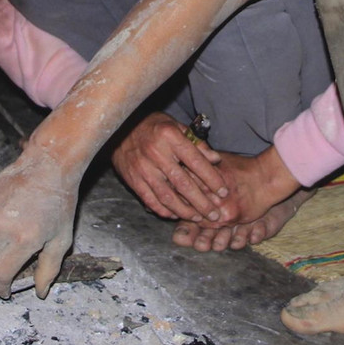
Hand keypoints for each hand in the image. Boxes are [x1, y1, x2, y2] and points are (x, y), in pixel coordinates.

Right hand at [0, 145, 78, 298]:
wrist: (48, 165)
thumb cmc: (59, 203)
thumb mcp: (61, 239)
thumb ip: (48, 269)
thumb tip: (39, 292)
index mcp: (22, 239)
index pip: (0, 275)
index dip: (2, 287)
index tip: (5, 291)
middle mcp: (0, 227)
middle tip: (13, 264)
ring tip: (18, 229)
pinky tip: (11, 214)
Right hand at [111, 112, 227, 221]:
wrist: (119, 128)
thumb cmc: (153, 126)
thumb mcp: (176, 127)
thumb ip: (196, 143)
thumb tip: (216, 160)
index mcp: (170, 137)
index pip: (197, 162)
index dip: (212, 179)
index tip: (224, 192)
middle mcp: (156, 153)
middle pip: (183, 184)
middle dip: (202, 202)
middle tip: (215, 215)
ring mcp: (143, 168)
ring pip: (167, 196)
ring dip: (185, 211)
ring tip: (198, 218)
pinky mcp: (132, 179)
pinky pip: (150, 200)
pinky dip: (164, 210)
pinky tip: (176, 215)